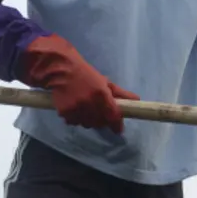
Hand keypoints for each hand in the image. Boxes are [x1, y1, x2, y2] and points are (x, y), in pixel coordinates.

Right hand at [21, 34, 139, 133]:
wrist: (59, 69)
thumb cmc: (85, 74)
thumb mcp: (104, 81)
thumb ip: (120, 93)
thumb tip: (137, 99)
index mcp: (101, 94)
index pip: (113, 116)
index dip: (117, 125)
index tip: (118, 129)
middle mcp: (90, 103)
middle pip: (101, 123)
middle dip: (102, 121)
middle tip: (100, 113)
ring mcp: (76, 109)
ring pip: (88, 124)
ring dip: (89, 120)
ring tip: (86, 109)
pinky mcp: (65, 112)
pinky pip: (75, 122)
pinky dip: (76, 118)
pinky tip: (75, 108)